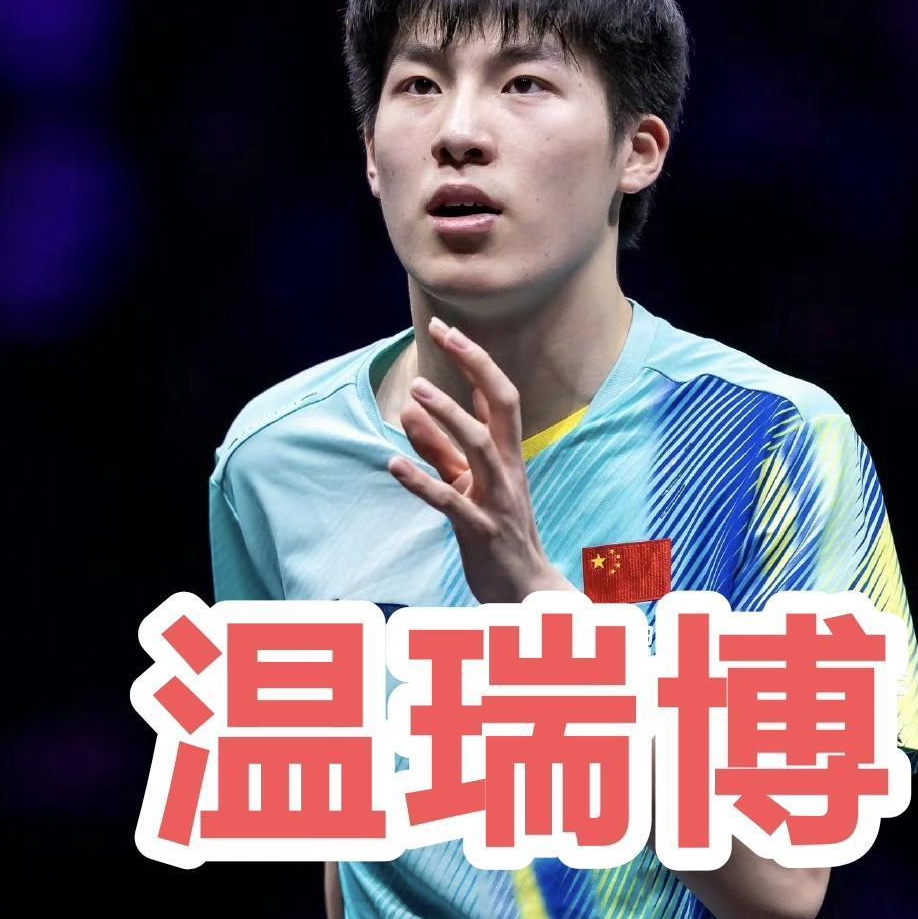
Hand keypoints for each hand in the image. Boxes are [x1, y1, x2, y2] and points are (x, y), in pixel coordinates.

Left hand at [387, 316, 573, 603]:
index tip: (444, 328)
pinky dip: (421, 482)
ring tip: (417, 392)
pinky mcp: (480, 531)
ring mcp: (498, 499)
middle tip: (442, 334)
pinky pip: (449, 502)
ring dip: (448, 416)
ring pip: (479, 447)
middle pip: (502, 405)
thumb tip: (412, 410)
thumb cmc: (495, 529)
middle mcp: (509, 469)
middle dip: (474, 366)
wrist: (524, 590)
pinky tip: (393, 466)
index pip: (499, 394)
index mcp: (508, 453)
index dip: (474, 358)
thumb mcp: (467, 482)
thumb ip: (439, 447)